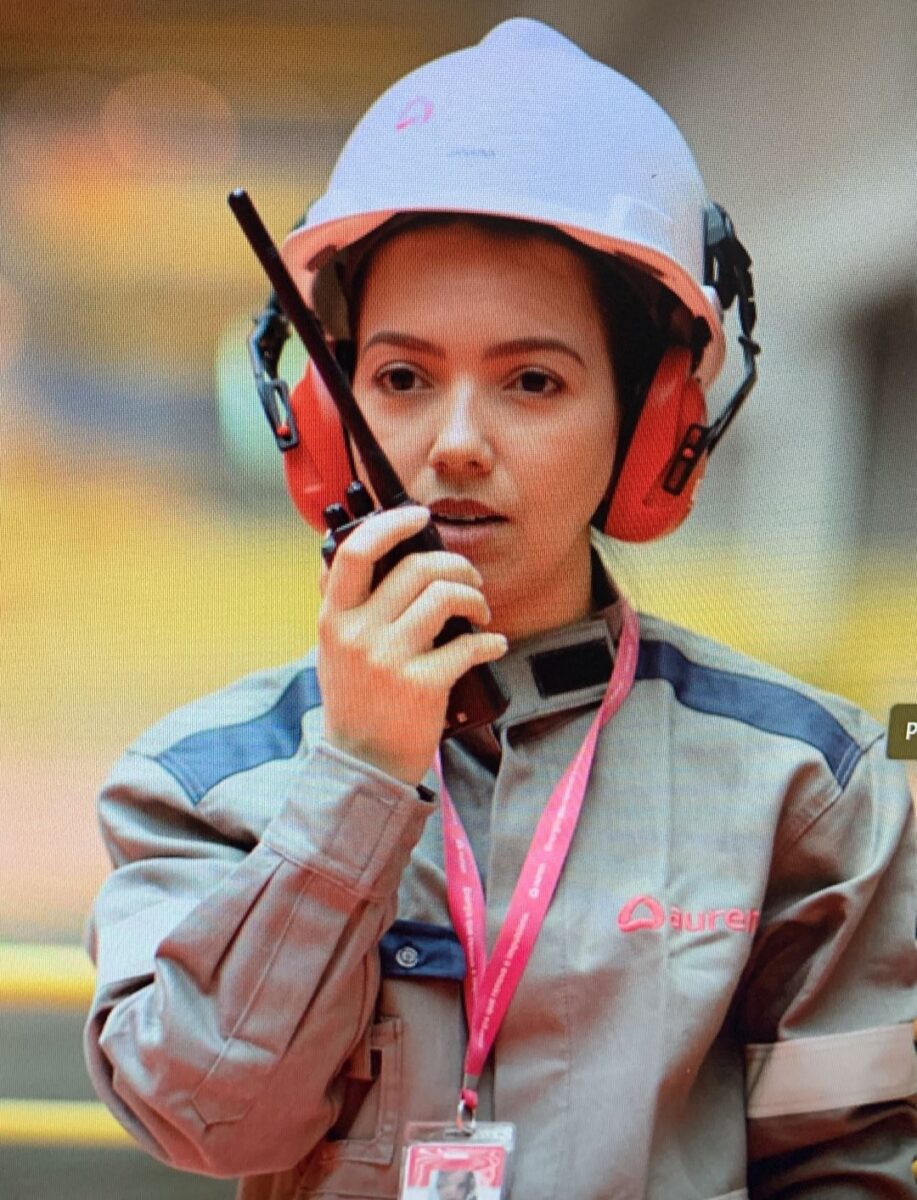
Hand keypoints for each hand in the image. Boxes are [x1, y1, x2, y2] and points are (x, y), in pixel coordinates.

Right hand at [317, 505, 507, 784]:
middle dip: (456, 565)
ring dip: (474, 597)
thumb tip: (370, 546)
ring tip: (479, 611)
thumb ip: (349, 602)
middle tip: (469, 579)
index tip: (421, 517)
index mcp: (334, 617)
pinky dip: (489, 641)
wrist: (363, 762)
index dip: (393, 524)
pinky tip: (493, 644)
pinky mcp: (422, 686)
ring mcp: (390, 660)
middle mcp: (358, 634)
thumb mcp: (335, 646)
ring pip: (445, 597)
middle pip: (417, 568)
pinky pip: (468, 645)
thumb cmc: (356, 697)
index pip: (357, 551)